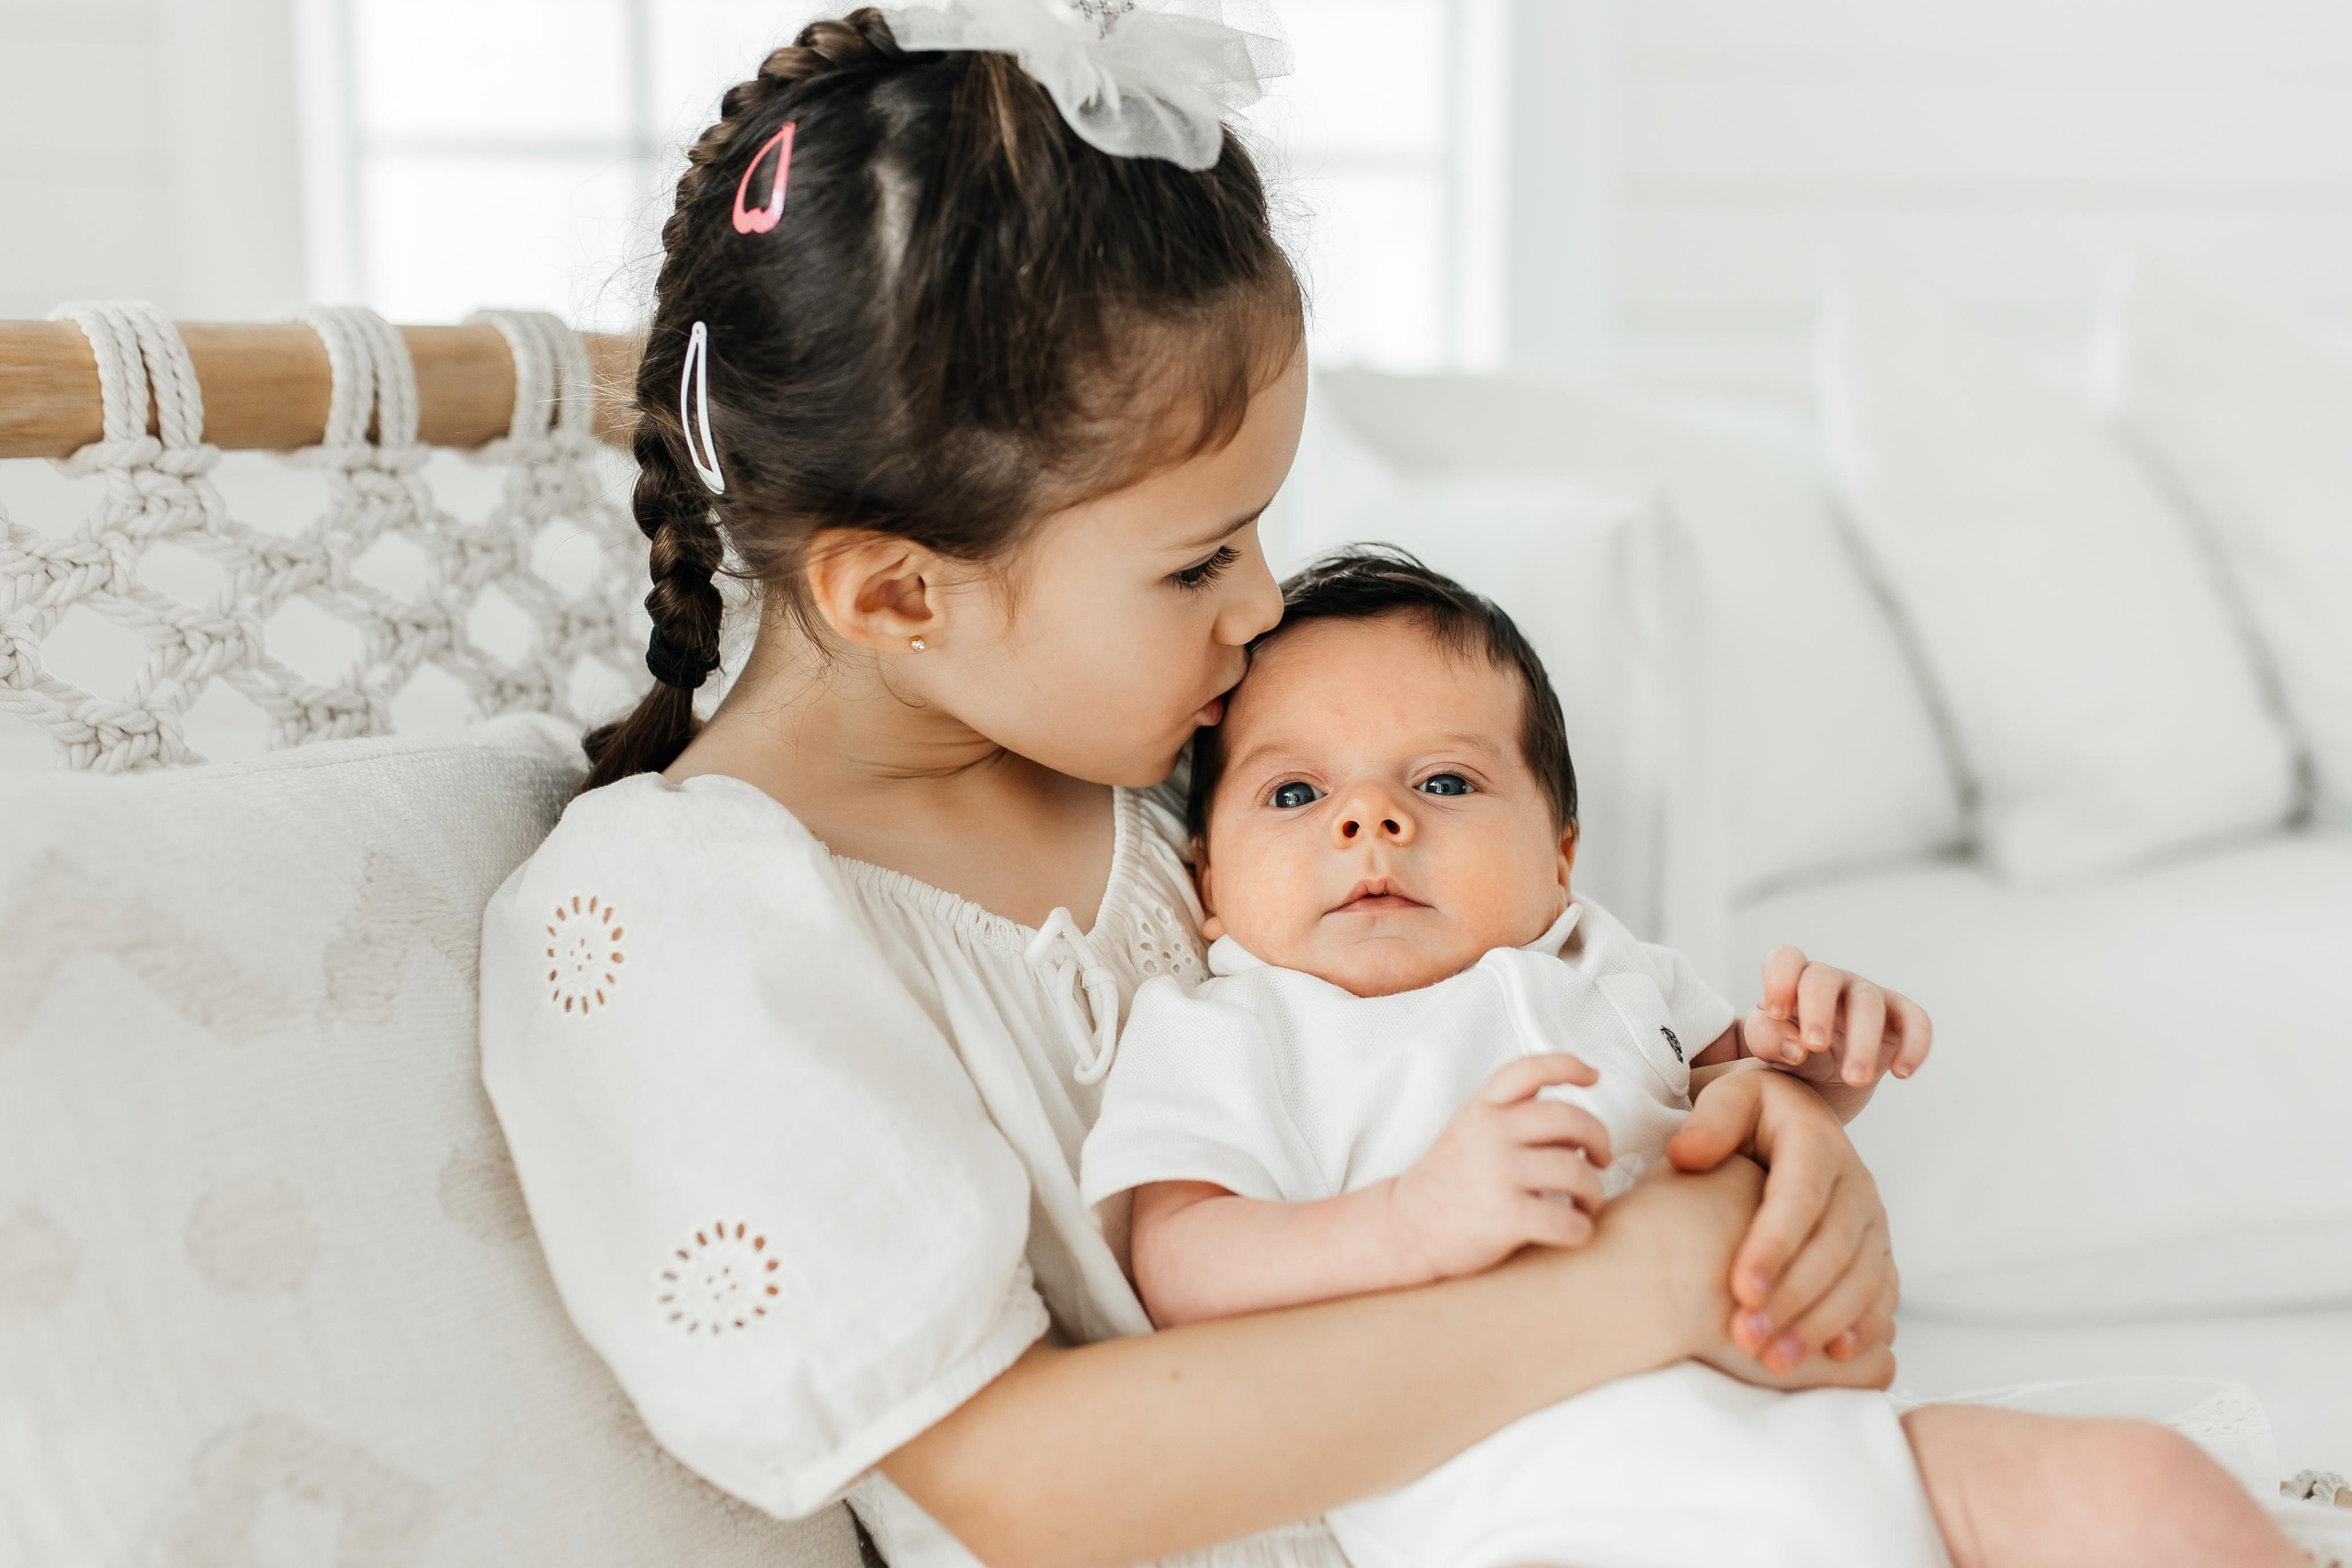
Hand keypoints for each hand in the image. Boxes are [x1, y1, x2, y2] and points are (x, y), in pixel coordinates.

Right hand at [1388, 1053, 1613, 1280]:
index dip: (1568, 1066)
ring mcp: (1498, 1174)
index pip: (1530, 1069)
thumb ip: (1509, 1114)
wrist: (1405, 1227)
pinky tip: (1574, 1230)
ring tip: (1586, 1203)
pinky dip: (1582, 1229)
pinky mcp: (1506, 1217)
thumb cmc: (1447, 1182)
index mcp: (1483, 1109)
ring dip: (1594, 1192)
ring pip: (1577, 1173)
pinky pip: (1567, 1221)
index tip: (1592, 1075)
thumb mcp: (1468, 1128)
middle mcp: (1491, 1134)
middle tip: (1602, 1158)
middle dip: (1599, 1139)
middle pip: (1570, 1119)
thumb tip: (1572, 1121)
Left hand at [1664, 1067, 1897, 1376]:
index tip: (1740, 1289)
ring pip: (1861, 1279)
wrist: (1794, 1121)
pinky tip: (1833, 1357)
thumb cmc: (1750, 1115)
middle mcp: (1857, 1183)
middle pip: (1833, 1248)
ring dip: (1821, 1324)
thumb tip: (1687, 1155)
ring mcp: (1873, 1221)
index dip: (1774, 1246)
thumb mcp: (1729, 1099)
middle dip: (1792, 1299)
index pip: (1800, 1198)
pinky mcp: (1878, 1251)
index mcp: (1817, 1143)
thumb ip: (1710, 1122)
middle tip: (1747, 1339)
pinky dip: (1864, 1327)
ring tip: (1774, 1362)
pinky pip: (1883, 1293)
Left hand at [1744, 945, 1931, 1090]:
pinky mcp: (1899, 1019)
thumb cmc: (1788, 1055)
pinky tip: (1901, 1073)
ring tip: (1854, 1078)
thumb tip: (1796, 1046)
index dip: (1780, 979)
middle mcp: (1830, 983)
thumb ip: (1766, 1039)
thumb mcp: (1767, 1050)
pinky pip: (1915, 1021)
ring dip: (1862, 1041)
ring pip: (1868, 1003)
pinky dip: (1914, 1044)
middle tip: (1814, 1047)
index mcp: (1792, 982)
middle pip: (1824, 978)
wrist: (1822, 1085)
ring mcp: (1866, 997)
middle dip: (1818, 1010)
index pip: (1786, 960)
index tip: (1776, 1013)